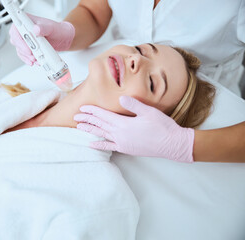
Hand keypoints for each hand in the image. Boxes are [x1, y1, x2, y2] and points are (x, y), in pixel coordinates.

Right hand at [9, 14, 74, 65]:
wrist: (63, 38)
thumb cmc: (57, 30)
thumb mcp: (51, 28)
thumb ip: (44, 28)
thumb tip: (36, 29)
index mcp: (26, 21)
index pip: (16, 29)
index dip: (19, 39)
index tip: (27, 47)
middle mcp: (24, 30)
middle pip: (16, 41)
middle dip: (24, 50)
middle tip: (32, 55)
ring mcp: (25, 40)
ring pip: (20, 50)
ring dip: (27, 57)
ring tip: (36, 60)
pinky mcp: (28, 48)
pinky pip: (24, 55)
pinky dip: (29, 60)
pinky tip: (36, 62)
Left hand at [74, 96, 194, 162]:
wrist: (172, 144)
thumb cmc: (162, 127)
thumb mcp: (149, 112)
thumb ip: (133, 105)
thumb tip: (119, 98)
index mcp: (124, 124)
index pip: (103, 115)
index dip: (92, 110)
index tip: (83, 107)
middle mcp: (120, 134)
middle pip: (100, 124)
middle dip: (87, 119)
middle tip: (76, 116)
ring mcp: (122, 143)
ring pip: (102, 135)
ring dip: (90, 130)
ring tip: (79, 126)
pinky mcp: (126, 149)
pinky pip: (109, 146)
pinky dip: (99, 145)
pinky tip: (91, 144)